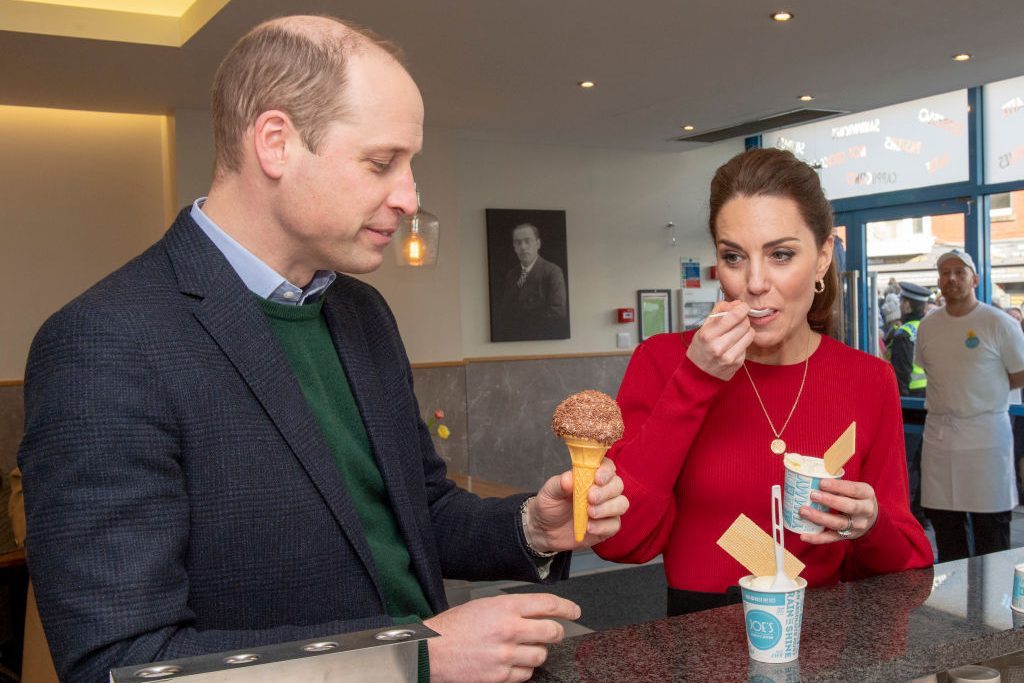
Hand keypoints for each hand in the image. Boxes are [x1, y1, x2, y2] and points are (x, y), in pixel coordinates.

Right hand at [424, 593, 579, 682]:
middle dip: (557, 632)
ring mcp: (506, 655)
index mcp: (505, 607)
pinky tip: (512, 663)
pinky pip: (526, 675)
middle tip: (553, 633)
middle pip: (552, 632)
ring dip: (537, 652)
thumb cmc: (453, 627)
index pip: (548, 604)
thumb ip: (511, 608)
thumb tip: (537, 612)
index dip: (566, 607)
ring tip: (523, 649)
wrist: (432, 650)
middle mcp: (509, 629)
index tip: (574, 611)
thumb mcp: (483, 605)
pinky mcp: (500, 676)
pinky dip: (523, 670)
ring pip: (541, 655)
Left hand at [526, 459, 627, 551]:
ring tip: (589, 513)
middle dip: (606, 492)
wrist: (545, 530)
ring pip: (622, 504)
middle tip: (590, 498)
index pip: (607, 467)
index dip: (606, 471)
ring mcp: (607, 509)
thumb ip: (559, 484)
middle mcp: (603, 490)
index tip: (597, 478)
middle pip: (618, 485)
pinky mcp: (607, 527)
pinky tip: (589, 527)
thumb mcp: (549, 492)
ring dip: (607, 508)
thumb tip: (569, 478)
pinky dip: (603, 526)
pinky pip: (615, 525)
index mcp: (591, 475)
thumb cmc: (550, 505)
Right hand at [685, 300, 754, 379]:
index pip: (734, 316)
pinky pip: (747, 346)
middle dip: (743, 318)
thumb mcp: (703, 327)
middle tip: (738, 320)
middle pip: (744, 324)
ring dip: (746, 330)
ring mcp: (729, 357)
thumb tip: (737, 303)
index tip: (743, 306)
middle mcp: (719, 347)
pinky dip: (743, 342)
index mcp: (708, 335)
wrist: (698, 374)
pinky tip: (734, 345)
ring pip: (750, 334)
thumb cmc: (701, 348)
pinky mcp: (737, 363)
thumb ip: (719, 311)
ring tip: (737, 332)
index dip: (742, 308)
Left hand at [798, 478, 878, 543]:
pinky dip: (817, 538)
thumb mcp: (855, 488)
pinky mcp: (847, 536)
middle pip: (849, 507)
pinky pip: (831, 538)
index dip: (837, 486)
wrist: (871, 519)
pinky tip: (804, 536)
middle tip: (812, 495)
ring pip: (839, 523)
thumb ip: (839, 483)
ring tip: (803, 511)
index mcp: (867, 494)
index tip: (821, 482)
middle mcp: (865, 511)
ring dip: (820, 518)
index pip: (854, 490)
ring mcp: (856, 526)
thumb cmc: (856, 498)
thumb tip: (814, 475)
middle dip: (829, 501)